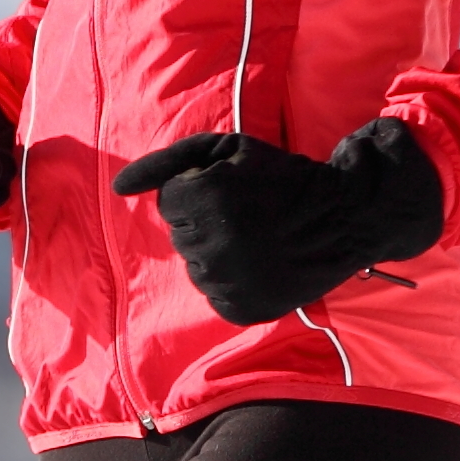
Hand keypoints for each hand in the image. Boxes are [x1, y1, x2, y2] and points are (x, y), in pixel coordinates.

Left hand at [113, 120, 445, 323]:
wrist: (342, 219)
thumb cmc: (278, 177)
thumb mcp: (224, 149)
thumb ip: (166, 163)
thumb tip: (117, 188)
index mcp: (204, 199)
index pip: (169, 204)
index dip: (199, 192)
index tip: (233, 191)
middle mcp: (211, 245)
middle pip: (181, 236)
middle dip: (206, 222)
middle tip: (247, 215)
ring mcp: (226, 283)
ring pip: (196, 267)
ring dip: (216, 253)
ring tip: (255, 240)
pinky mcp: (240, 311)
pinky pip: (215, 296)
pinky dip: (231, 282)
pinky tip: (258, 265)